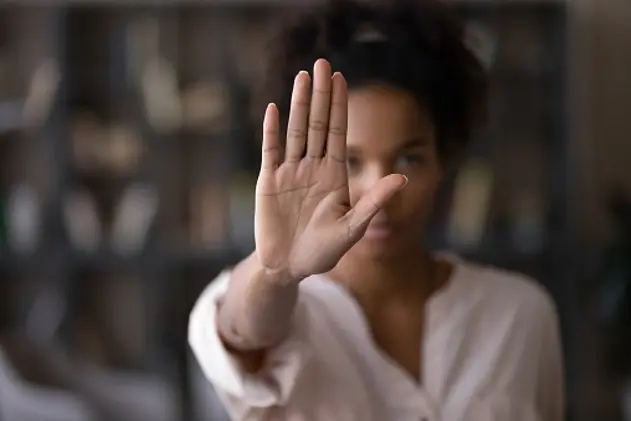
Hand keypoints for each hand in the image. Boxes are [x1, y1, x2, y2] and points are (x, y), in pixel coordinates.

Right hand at [255, 59, 407, 281]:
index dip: (340, 106)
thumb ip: (374, 202)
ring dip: (298, 105)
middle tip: (322, 63)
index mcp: (334, 175)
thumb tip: (402, 178)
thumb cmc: (323, 252)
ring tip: (302, 77)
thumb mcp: (353, 228)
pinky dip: (272, 131)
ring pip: (295, 131)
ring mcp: (290, 173)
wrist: (289, 267)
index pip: (338, 133)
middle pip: (318, 124)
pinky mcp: (268, 182)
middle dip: (321, 95)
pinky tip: (274, 109)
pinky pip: (270, 151)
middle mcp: (312, 168)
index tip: (341, 79)